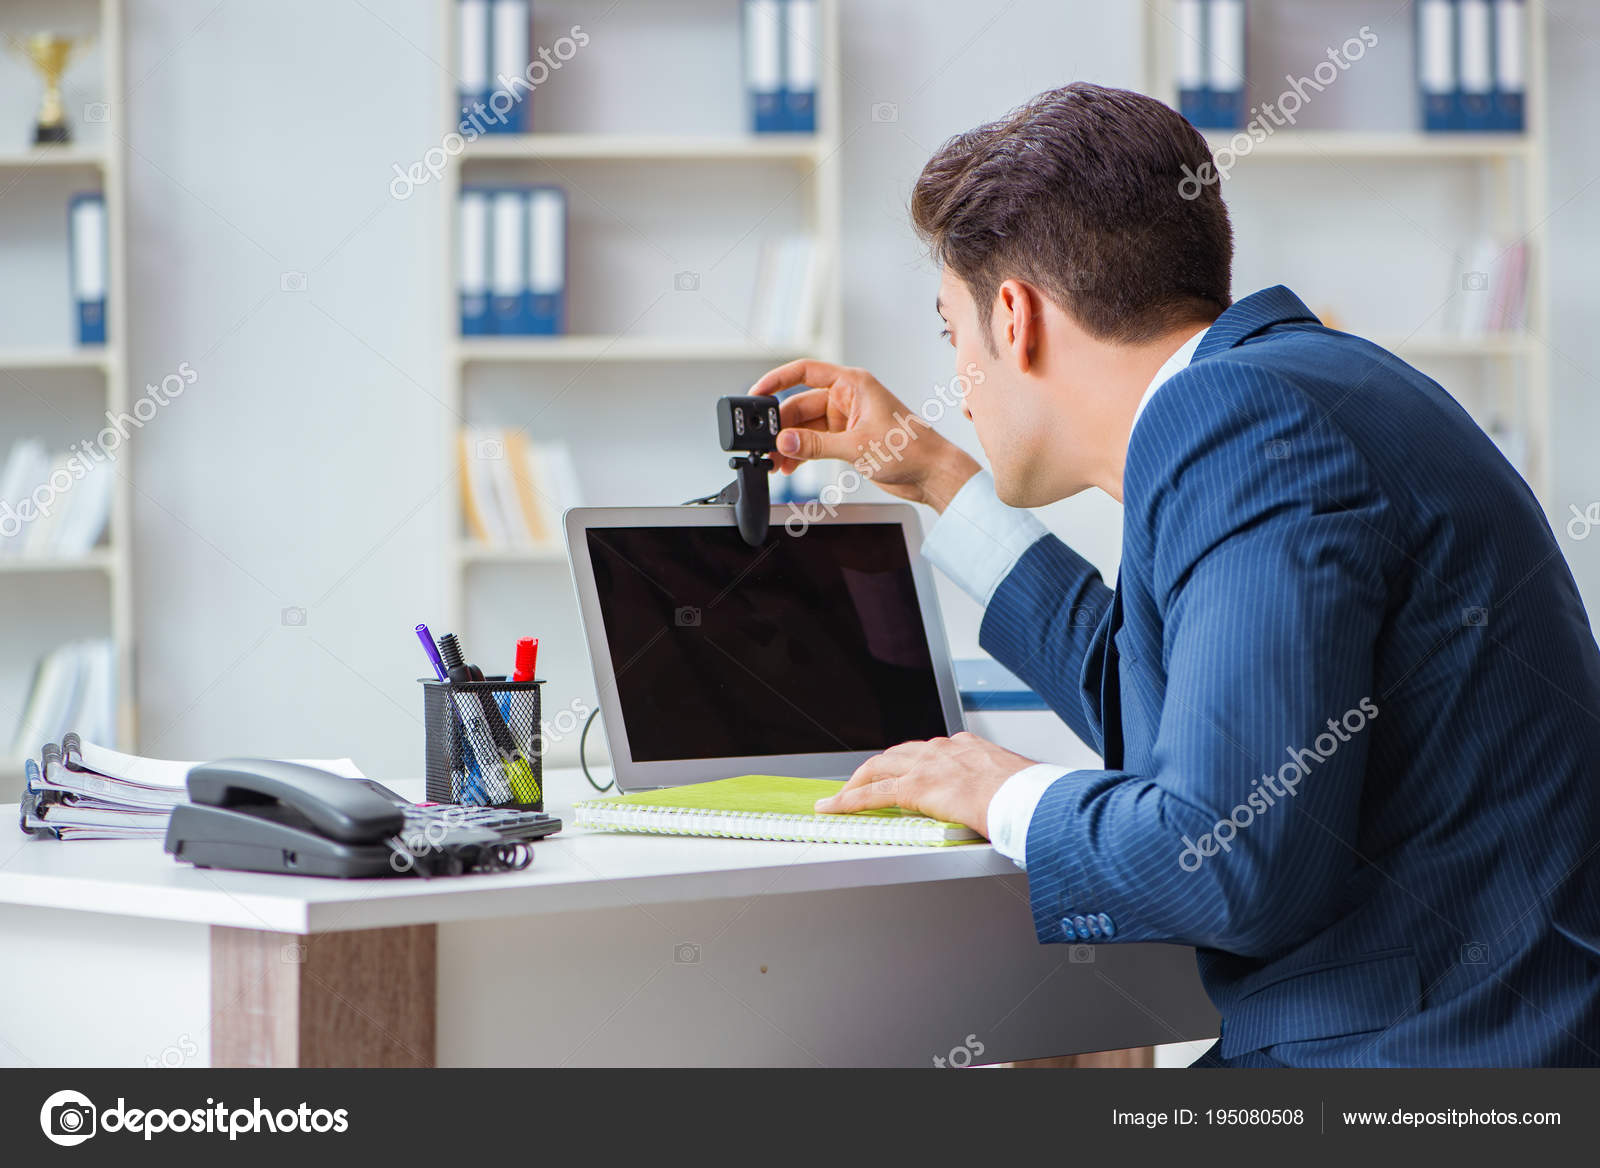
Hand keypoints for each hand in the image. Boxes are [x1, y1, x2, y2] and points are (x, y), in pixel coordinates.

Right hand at [749, 359, 979, 512]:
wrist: (932, 474)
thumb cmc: (911, 448)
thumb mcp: (857, 446)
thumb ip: (815, 445)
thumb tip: (783, 443)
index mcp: (852, 384)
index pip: (804, 371)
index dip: (776, 380)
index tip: (756, 394)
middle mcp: (846, 398)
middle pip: (800, 405)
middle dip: (781, 427)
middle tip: (766, 445)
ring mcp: (845, 419)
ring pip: (805, 427)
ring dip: (789, 444)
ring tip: (775, 463)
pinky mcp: (846, 439)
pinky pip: (814, 443)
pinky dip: (800, 453)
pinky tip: (789, 466)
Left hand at [813, 731, 1034, 837]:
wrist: (1028, 797)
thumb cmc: (1028, 795)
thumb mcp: (1012, 783)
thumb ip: (997, 789)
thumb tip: (1004, 805)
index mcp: (967, 747)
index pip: (928, 751)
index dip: (910, 763)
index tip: (905, 771)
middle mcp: (942, 749)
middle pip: (897, 754)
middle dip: (876, 769)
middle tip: (861, 783)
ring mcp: (926, 765)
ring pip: (878, 768)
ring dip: (858, 782)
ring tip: (843, 796)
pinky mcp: (914, 787)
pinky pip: (872, 794)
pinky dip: (848, 800)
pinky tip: (834, 807)